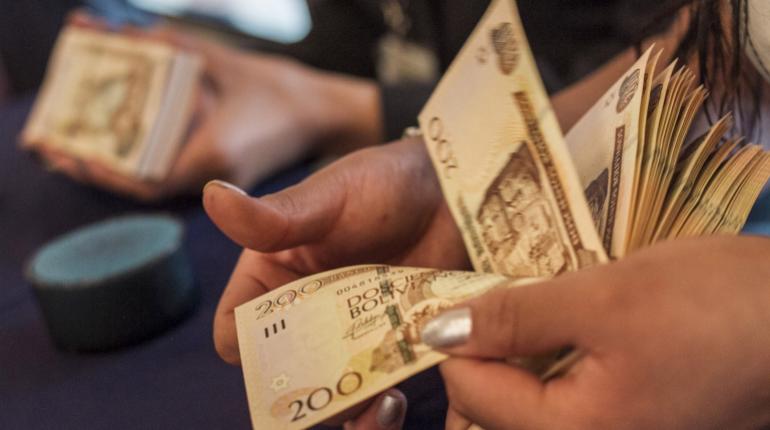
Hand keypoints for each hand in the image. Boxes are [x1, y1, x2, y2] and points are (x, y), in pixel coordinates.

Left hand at [38, 12, 381, 200]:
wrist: (325, 115)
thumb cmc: (284, 93)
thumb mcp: (227, 62)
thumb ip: (174, 46)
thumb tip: (123, 32)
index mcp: (215, 155)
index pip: (146, 181)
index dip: (104, 172)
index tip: (69, 154)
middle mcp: (212, 175)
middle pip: (141, 182)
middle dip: (97, 165)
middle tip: (56, 142)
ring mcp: (217, 179)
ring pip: (154, 177)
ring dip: (117, 159)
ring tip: (80, 136)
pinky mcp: (219, 171)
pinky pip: (172, 169)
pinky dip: (144, 153)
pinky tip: (125, 133)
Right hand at [203, 137, 466, 425]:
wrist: (453, 191)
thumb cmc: (382, 183)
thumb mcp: (327, 199)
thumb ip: (273, 216)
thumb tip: (211, 194)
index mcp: (272, 276)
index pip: (238, 330)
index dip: (249, 351)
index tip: (282, 358)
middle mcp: (304, 311)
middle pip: (283, 372)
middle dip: (302, 393)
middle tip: (335, 391)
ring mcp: (347, 333)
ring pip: (328, 391)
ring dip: (344, 409)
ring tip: (375, 405)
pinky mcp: (388, 346)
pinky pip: (375, 389)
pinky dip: (380, 405)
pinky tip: (396, 400)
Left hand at [426, 236, 769, 428]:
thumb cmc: (715, 308)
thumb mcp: (606, 298)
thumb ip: (516, 318)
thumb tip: (438, 332)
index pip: (471, 394)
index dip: (457, 338)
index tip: (463, 291)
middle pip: (493, 412)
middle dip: (485, 352)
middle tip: (497, 298)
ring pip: (528, 406)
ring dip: (518, 355)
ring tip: (534, 308)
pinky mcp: (628, 421)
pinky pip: (565, 401)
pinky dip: (552, 362)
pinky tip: (567, 325)